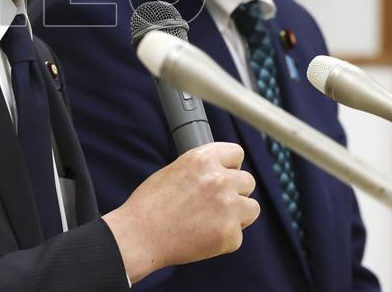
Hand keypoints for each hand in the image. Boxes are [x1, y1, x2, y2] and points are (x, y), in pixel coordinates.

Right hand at [101, 142, 258, 283]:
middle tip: (215, 203)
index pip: (236, 154)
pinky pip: (238, 235)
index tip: (225, 175)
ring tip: (212, 220)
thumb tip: (223, 173)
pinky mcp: (230, 234)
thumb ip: (202, 169)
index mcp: (203, 159)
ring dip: (237, 214)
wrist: (140, 235)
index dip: (230, 167)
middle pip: (248, 181)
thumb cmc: (150, 205)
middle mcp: (219, 179)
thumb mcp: (174, 170)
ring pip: (251, 208)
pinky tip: (202, 237)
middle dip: (236, 192)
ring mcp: (227, 207)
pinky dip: (224, 238)